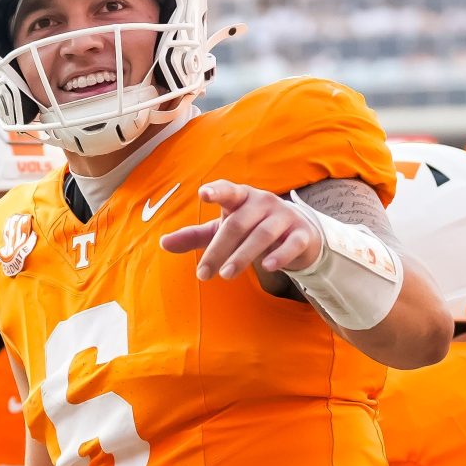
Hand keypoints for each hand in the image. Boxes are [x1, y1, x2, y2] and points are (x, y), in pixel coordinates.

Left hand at [158, 181, 322, 279]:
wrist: (299, 235)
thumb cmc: (253, 228)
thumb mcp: (224, 229)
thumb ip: (196, 236)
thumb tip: (163, 243)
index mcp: (241, 197)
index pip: (228, 190)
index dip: (217, 191)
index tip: (204, 194)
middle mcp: (263, 202)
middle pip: (239, 223)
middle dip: (220, 248)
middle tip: (204, 274)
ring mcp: (284, 217)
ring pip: (262, 234)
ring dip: (243, 255)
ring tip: (226, 274)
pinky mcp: (302, 234)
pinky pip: (291, 244)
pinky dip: (280, 255)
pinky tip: (267, 267)